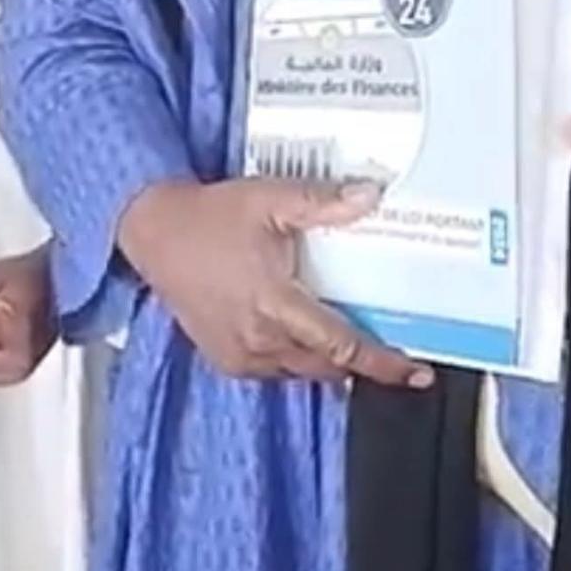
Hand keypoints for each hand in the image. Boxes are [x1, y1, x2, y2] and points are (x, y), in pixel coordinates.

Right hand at [119, 176, 433, 387]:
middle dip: (359, 363)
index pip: (340, 345)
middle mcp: (258, 339)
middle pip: (326, 366)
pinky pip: (274, 371)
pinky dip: (295, 360)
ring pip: (300, 372)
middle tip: (388, 351)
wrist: (154, 232)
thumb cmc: (211, 215)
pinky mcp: (225, 359)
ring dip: (326, 361)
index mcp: (274, 303)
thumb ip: (322, 202)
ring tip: (343, 338)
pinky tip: (301, 335)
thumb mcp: (269, 199)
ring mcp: (239, 355)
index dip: (382, 363)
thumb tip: (371, 196)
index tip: (416, 373)